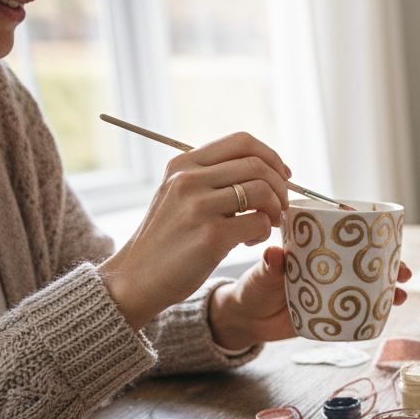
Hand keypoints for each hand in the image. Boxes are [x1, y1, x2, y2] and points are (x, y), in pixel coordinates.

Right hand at [100, 132, 291, 328]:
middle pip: (257, 165)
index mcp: (183, 164)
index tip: (283, 176)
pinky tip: (248, 242)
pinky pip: (258, 222)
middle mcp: (189, 179)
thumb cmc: (168, 238)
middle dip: (280, 186)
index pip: (242, 142)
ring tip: (265, 225)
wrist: (136, 277)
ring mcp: (199, 206)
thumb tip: (264, 169)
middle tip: (279, 208)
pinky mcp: (211, 235)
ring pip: (262, 191)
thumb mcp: (179, 195)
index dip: (271, 157)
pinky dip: (263, 232)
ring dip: (275, 209)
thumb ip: (212, 178)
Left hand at [208, 247, 413, 349]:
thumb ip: (269, 266)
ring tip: (400, 296)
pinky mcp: (333, 314)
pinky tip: (386, 313)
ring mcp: (334, 290)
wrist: (247, 320)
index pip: (349, 237)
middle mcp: (330, 267)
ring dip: (388, 289)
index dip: (373, 237)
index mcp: (317, 249)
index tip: (390, 239)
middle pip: (367, 262)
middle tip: (405, 273)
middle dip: (391, 265)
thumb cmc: (252, 288)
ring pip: (368, 286)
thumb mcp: (261, 275)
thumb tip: (274, 253)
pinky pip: (359, 311)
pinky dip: (375, 311)